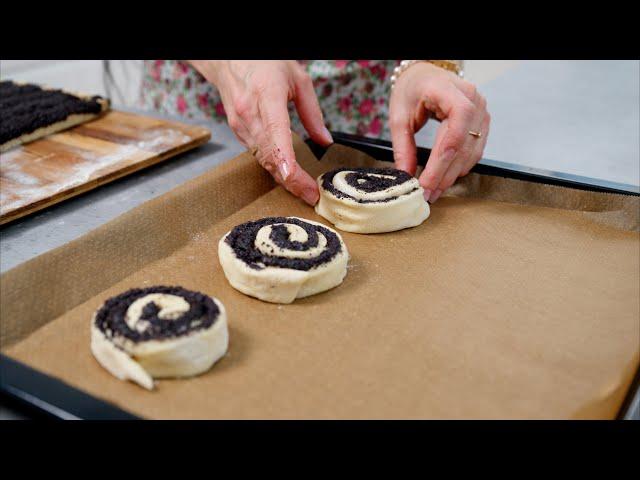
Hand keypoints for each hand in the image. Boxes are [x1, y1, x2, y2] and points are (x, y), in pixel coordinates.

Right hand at [189, 60, 332, 204]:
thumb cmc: (264, 64)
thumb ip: (312, 112)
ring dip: (283, 178)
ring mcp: (240, 125)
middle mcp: (249, 114)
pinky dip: (273, 167)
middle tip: (312, 196)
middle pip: (270, 155)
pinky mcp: (238, 132)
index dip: (284, 158)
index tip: (294, 177)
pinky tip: (288, 175)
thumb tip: (325, 141)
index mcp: (267, 95)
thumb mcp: (298, 78)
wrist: (228, 60)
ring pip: (263, 159)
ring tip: (305, 191)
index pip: (275, 132)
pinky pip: (257, 155)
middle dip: (292, 180)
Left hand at [389, 62, 489, 202]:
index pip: (453, 133)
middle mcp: (473, 100)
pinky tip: (445, 178)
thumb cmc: (412, 90)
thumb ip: (403, 147)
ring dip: (452, 175)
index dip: (440, 164)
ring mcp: (481, 111)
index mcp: (449, 92)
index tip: (425, 184)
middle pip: (462, 147)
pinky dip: (460, 167)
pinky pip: (475, 151)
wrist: (425, 76)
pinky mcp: (482, 122)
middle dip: (444, 175)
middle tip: (427, 195)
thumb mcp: (399, 116)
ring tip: (433, 191)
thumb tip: (405, 176)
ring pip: (471, 153)